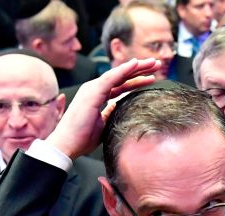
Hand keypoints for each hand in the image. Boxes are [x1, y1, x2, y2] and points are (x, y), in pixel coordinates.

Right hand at [46, 58, 160, 158]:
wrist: (67, 144)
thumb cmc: (82, 137)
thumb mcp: (103, 123)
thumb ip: (111, 112)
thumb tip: (119, 107)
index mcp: (98, 96)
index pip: (121, 84)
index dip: (136, 79)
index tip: (152, 77)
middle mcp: (95, 89)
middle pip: (122, 76)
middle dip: (140, 69)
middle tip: (157, 65)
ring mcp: (93, 89)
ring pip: (119, 73)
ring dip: (136, 66)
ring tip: (153, 63)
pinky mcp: (92, 92)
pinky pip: (111, 78)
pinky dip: (124, 69)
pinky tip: (136, 63)